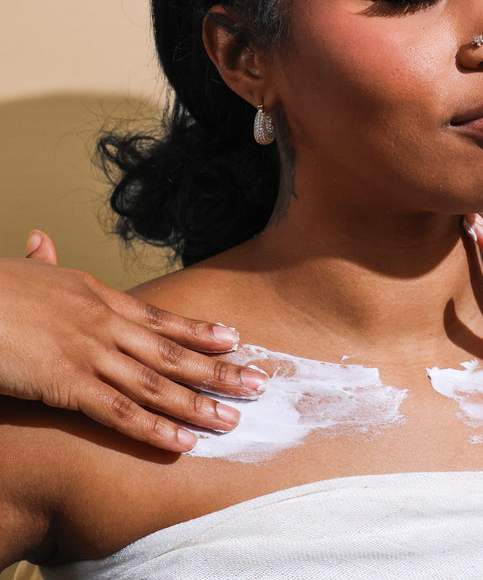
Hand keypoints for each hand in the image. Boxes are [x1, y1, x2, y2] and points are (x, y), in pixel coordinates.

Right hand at [0, 230, 268, 452]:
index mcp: (98, 297)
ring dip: (198, 405)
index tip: (234, 340)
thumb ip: (43, 263)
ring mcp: (89, 353)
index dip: (200, 332)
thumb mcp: (23, 271)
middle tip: (258, 384)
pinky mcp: (66, 384)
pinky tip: (182, 442)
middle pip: (173, 352)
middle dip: (218, 370)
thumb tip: (42, 240)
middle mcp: (105, 323)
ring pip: (157, 384)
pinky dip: (154, 429)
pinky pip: (119, 412)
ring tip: (232, 419)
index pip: (162, 319)